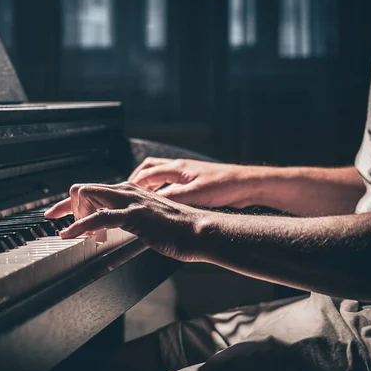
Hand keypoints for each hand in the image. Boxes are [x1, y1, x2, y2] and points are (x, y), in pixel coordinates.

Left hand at [44, 182, 206, 260]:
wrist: (200, 232)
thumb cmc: (178, 230)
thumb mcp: (148, 221)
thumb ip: (129, 221)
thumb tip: (111, 232)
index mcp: (131, 191)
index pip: (94, 190)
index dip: (72, 202)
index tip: (58, 214)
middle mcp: (128, 191)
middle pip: (84, 189)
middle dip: (65, 206)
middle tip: (59, 223)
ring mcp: (131, 201)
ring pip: (88, 196)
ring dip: (73, 216)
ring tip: (71, 234)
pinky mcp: (135, 215)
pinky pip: (99, 217)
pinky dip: (79, 226)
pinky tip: (71, 235)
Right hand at [128, 157, 259, 208]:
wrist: (246, 184)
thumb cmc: (224, 186)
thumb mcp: (195, 195)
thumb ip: (172, 197)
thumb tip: (151, 203)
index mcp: (177, 168)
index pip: (147, 173)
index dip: (133, 184)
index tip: (123, 194)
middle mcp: (180, 168)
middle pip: (149, 168)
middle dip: (136, 179)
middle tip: (128, 193)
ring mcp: (186, 174)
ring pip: (160, 175)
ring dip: (149, 184)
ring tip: (141, 198)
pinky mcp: (193, 182)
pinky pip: (170, 183)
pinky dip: (161, 190)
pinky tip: (162, 202)